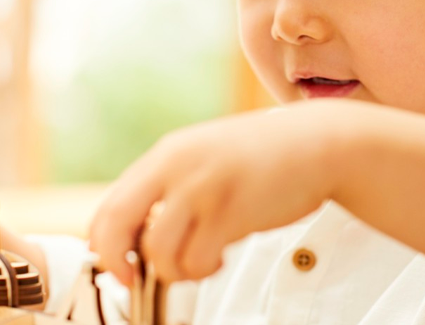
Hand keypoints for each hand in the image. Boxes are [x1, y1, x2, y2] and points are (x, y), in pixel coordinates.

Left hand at [89, 101, 341, 284]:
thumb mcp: (208, 155)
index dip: (104, 246)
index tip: (120, 266)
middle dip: (119, 264)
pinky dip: (204, 269)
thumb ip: (173, 184)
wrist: (320, 143)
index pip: (110, 207)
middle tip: (136, 280)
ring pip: (159, 252)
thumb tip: (139, 234)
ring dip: (176, 270)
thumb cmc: (266, 156)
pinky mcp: (232, 211)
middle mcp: (178, 167)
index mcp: (168, 153)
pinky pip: (197, 259)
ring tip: (201, 260)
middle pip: (116, 226)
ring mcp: (204, 188)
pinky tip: (222, 255)